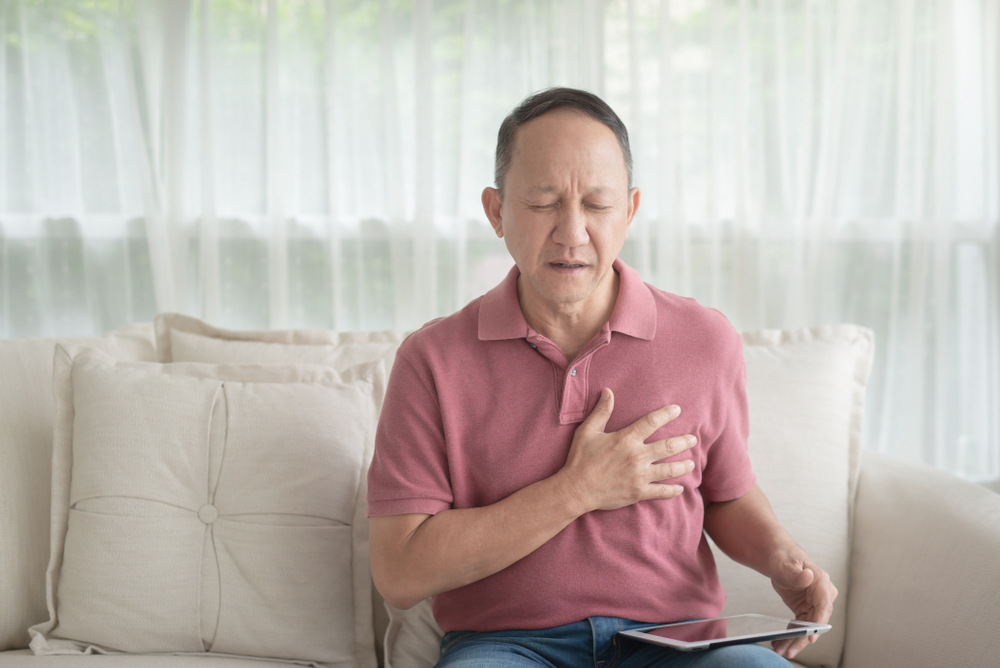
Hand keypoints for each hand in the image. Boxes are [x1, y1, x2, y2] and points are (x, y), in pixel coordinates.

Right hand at [556, 388, 695, 513]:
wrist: (576, 489)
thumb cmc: (580, 458)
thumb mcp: (587, 431)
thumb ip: (601, 411)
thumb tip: (608, 391)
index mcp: (626, 439)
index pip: (651, 422)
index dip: (666, 414)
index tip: (677, 410)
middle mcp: (637, 456)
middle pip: (668, 447)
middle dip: (683, 442)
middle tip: (693, 439)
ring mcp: (640, 476)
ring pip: (670, 469)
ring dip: (683, 465)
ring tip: (692, 463)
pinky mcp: (639, 492)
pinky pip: (661, 491)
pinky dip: (673, 490)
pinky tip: (680, 488)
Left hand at [768, 549, 837, 659]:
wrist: (779, 558)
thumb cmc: (785, 557)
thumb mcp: (787, 564)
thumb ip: (797, 573)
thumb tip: (808, 577)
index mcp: (821, 583)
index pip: (824, 606)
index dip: (819, 623)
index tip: (811, 636)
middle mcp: (822, 596)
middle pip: (816, 622)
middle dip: (803, 638)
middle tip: (790, 650)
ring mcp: (815, 604)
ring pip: (808, 627)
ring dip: (795, 640)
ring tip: (781, 650)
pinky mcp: (806, 610)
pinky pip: (800, 626)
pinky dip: (791, 634)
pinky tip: (780, 643)